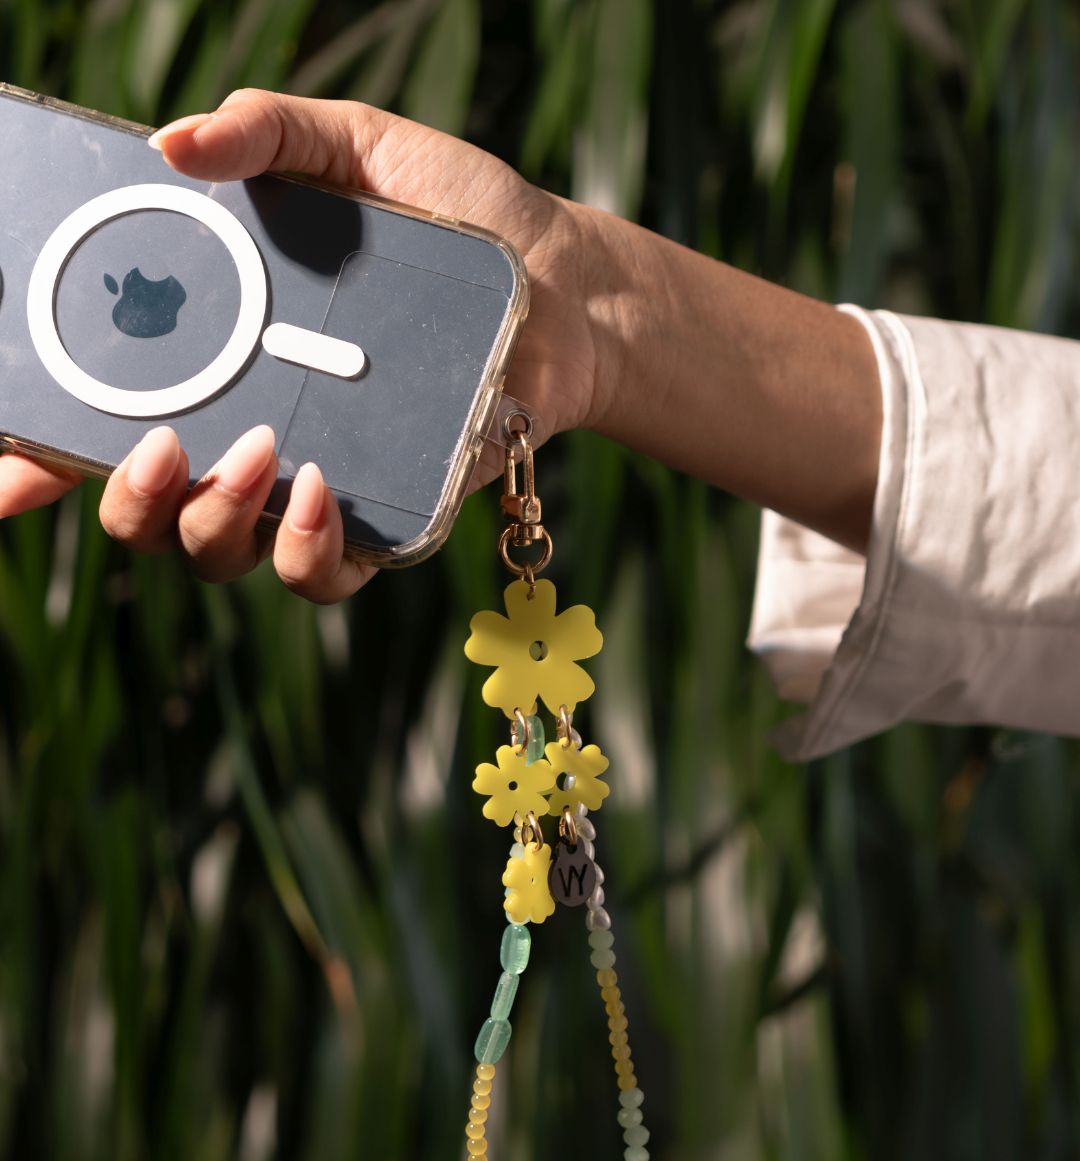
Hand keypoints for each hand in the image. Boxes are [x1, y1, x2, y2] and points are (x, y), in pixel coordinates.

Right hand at [0, 90, 607, 600]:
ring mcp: (307, 488)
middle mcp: (245, 433)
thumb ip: (268, 138)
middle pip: (143, 507)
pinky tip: (321, 493)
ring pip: (216, 551)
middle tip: (160, 444)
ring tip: (263, 453)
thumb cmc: (457, 222)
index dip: (34, 455)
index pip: (101, 417)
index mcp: (217, 358)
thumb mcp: (356, 153)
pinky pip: (320, 576)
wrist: (562, 285)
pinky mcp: (378, 523)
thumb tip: (173, 144)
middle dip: (127, 497)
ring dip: (210, 520)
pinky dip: (304, 552)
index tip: (5, 470)